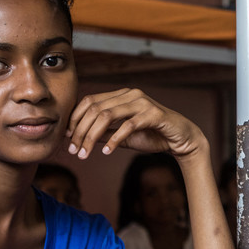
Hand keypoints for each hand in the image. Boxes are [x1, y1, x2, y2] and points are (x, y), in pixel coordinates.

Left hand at [66, 88, 205, 160]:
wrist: (181, 139)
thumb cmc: (153, 135)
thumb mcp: (123, 135)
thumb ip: (104, 132)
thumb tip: (80, 136)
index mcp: (121, 95)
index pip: (89, 101)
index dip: (75, 118)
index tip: (67, 138)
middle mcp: (130, 94)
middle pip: (95, 108)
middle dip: (81, 131)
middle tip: (74, 151)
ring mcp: (142, 102)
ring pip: (107, 115)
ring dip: (92, 136)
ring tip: (85, 154)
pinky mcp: (153, 114)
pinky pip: (128, 126)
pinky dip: (114, 140)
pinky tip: (107, 152)